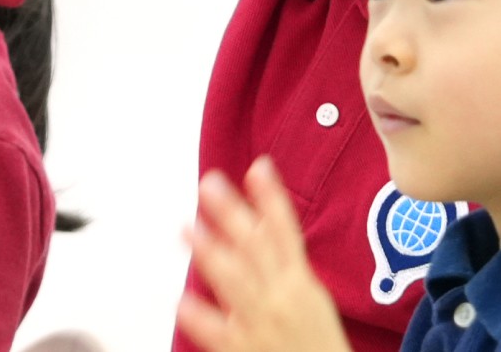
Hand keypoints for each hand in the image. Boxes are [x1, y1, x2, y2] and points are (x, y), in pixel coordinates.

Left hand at [178, 158, 351, 351]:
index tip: (259, 167)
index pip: (286, 232)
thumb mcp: (311, 298)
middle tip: (210, 183)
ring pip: (235, 282)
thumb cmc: (317, 343)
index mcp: (301, 284)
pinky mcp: (243, 349)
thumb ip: (285, 265)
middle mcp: (281, 298)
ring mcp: (261, 323)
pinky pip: (218, 332)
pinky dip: (201, 317)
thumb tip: (263, 226)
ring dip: (210, 251)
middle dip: (233, 214)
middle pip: (256, 248)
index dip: (272, 199)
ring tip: (186, 227)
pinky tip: (183, 300)